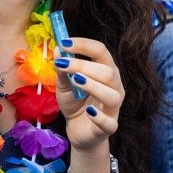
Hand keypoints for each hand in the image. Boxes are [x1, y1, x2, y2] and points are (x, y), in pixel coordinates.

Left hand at [53, 37, 123, 151]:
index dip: (84, 45)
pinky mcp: (110, 126)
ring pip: (112, 94)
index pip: (101, 51)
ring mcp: (114, 107)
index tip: (64, 43)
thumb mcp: (64, 84)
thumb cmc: (75, 103)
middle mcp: (114, 86)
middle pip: (107, 72)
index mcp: (106, 70)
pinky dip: (99, 116)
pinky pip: (109, 122)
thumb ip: (63, 69)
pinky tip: (88, 110)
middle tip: (63, 65)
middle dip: (84, 66)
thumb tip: (58, 49)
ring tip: (75, 81)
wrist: (77, 130)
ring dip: (93, 86)